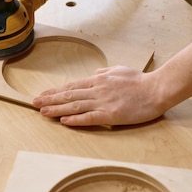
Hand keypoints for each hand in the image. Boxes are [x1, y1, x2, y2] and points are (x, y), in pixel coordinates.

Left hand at [32, 66, 165, 125]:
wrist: (157, 89)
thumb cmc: (141, 80)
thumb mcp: (120, 70)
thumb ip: (106, 72)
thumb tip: (95, 72)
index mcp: (99, 80)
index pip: (72, 85)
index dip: (56, 90)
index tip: (43, 94)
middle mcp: (98, 90)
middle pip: (69, 95)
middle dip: (50, 99)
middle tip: (34, 103)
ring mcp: (103, 102)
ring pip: (75, 105)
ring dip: (57, 109)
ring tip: (42, 112)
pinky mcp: (111, 115)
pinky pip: (89, 117)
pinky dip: (75, 119)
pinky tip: (63, 121)